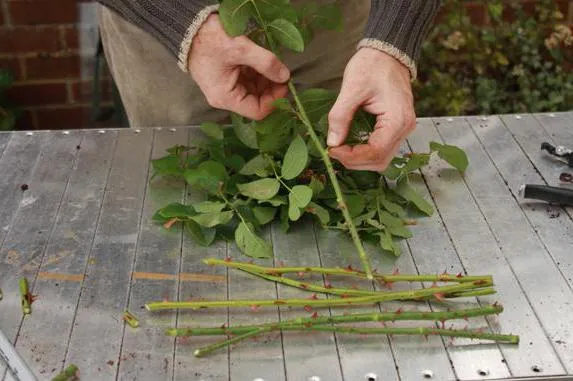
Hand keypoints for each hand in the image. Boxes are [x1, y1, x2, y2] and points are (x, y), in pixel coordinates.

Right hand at [188, 14, 289, 119]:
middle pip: (257, 101)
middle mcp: (226, 97)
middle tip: (281, 71)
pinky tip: (263, 61)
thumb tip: (285, 76)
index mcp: (226, 98)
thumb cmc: (210, 40)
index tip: (284, 83)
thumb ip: (265, 63)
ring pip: (254, 90)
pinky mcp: (228, 77)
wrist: (189, 27)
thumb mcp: (240, 49)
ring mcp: (227, 87)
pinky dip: (258, 73)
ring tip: (272, 63)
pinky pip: (248, 80)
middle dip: (271, 88)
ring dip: (266, 79)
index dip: (275, 99)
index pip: (258, 111)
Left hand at [327, 48, 415, 171]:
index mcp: (398, 119)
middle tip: (333, 151)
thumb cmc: (372, 66)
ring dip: (359, 159)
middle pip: (379, 160)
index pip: (376, 152)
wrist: (387, 52)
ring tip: (340, 149)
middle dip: (354, 161)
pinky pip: (381, 149)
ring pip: (381, 159)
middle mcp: (405, 128)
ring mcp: (402, 129)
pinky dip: (365, 152)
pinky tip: (350, 144)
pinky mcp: (396, 127)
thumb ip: (340, 117)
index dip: (352, 157)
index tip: (332, 150)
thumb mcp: (351, 89)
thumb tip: (331, 142)